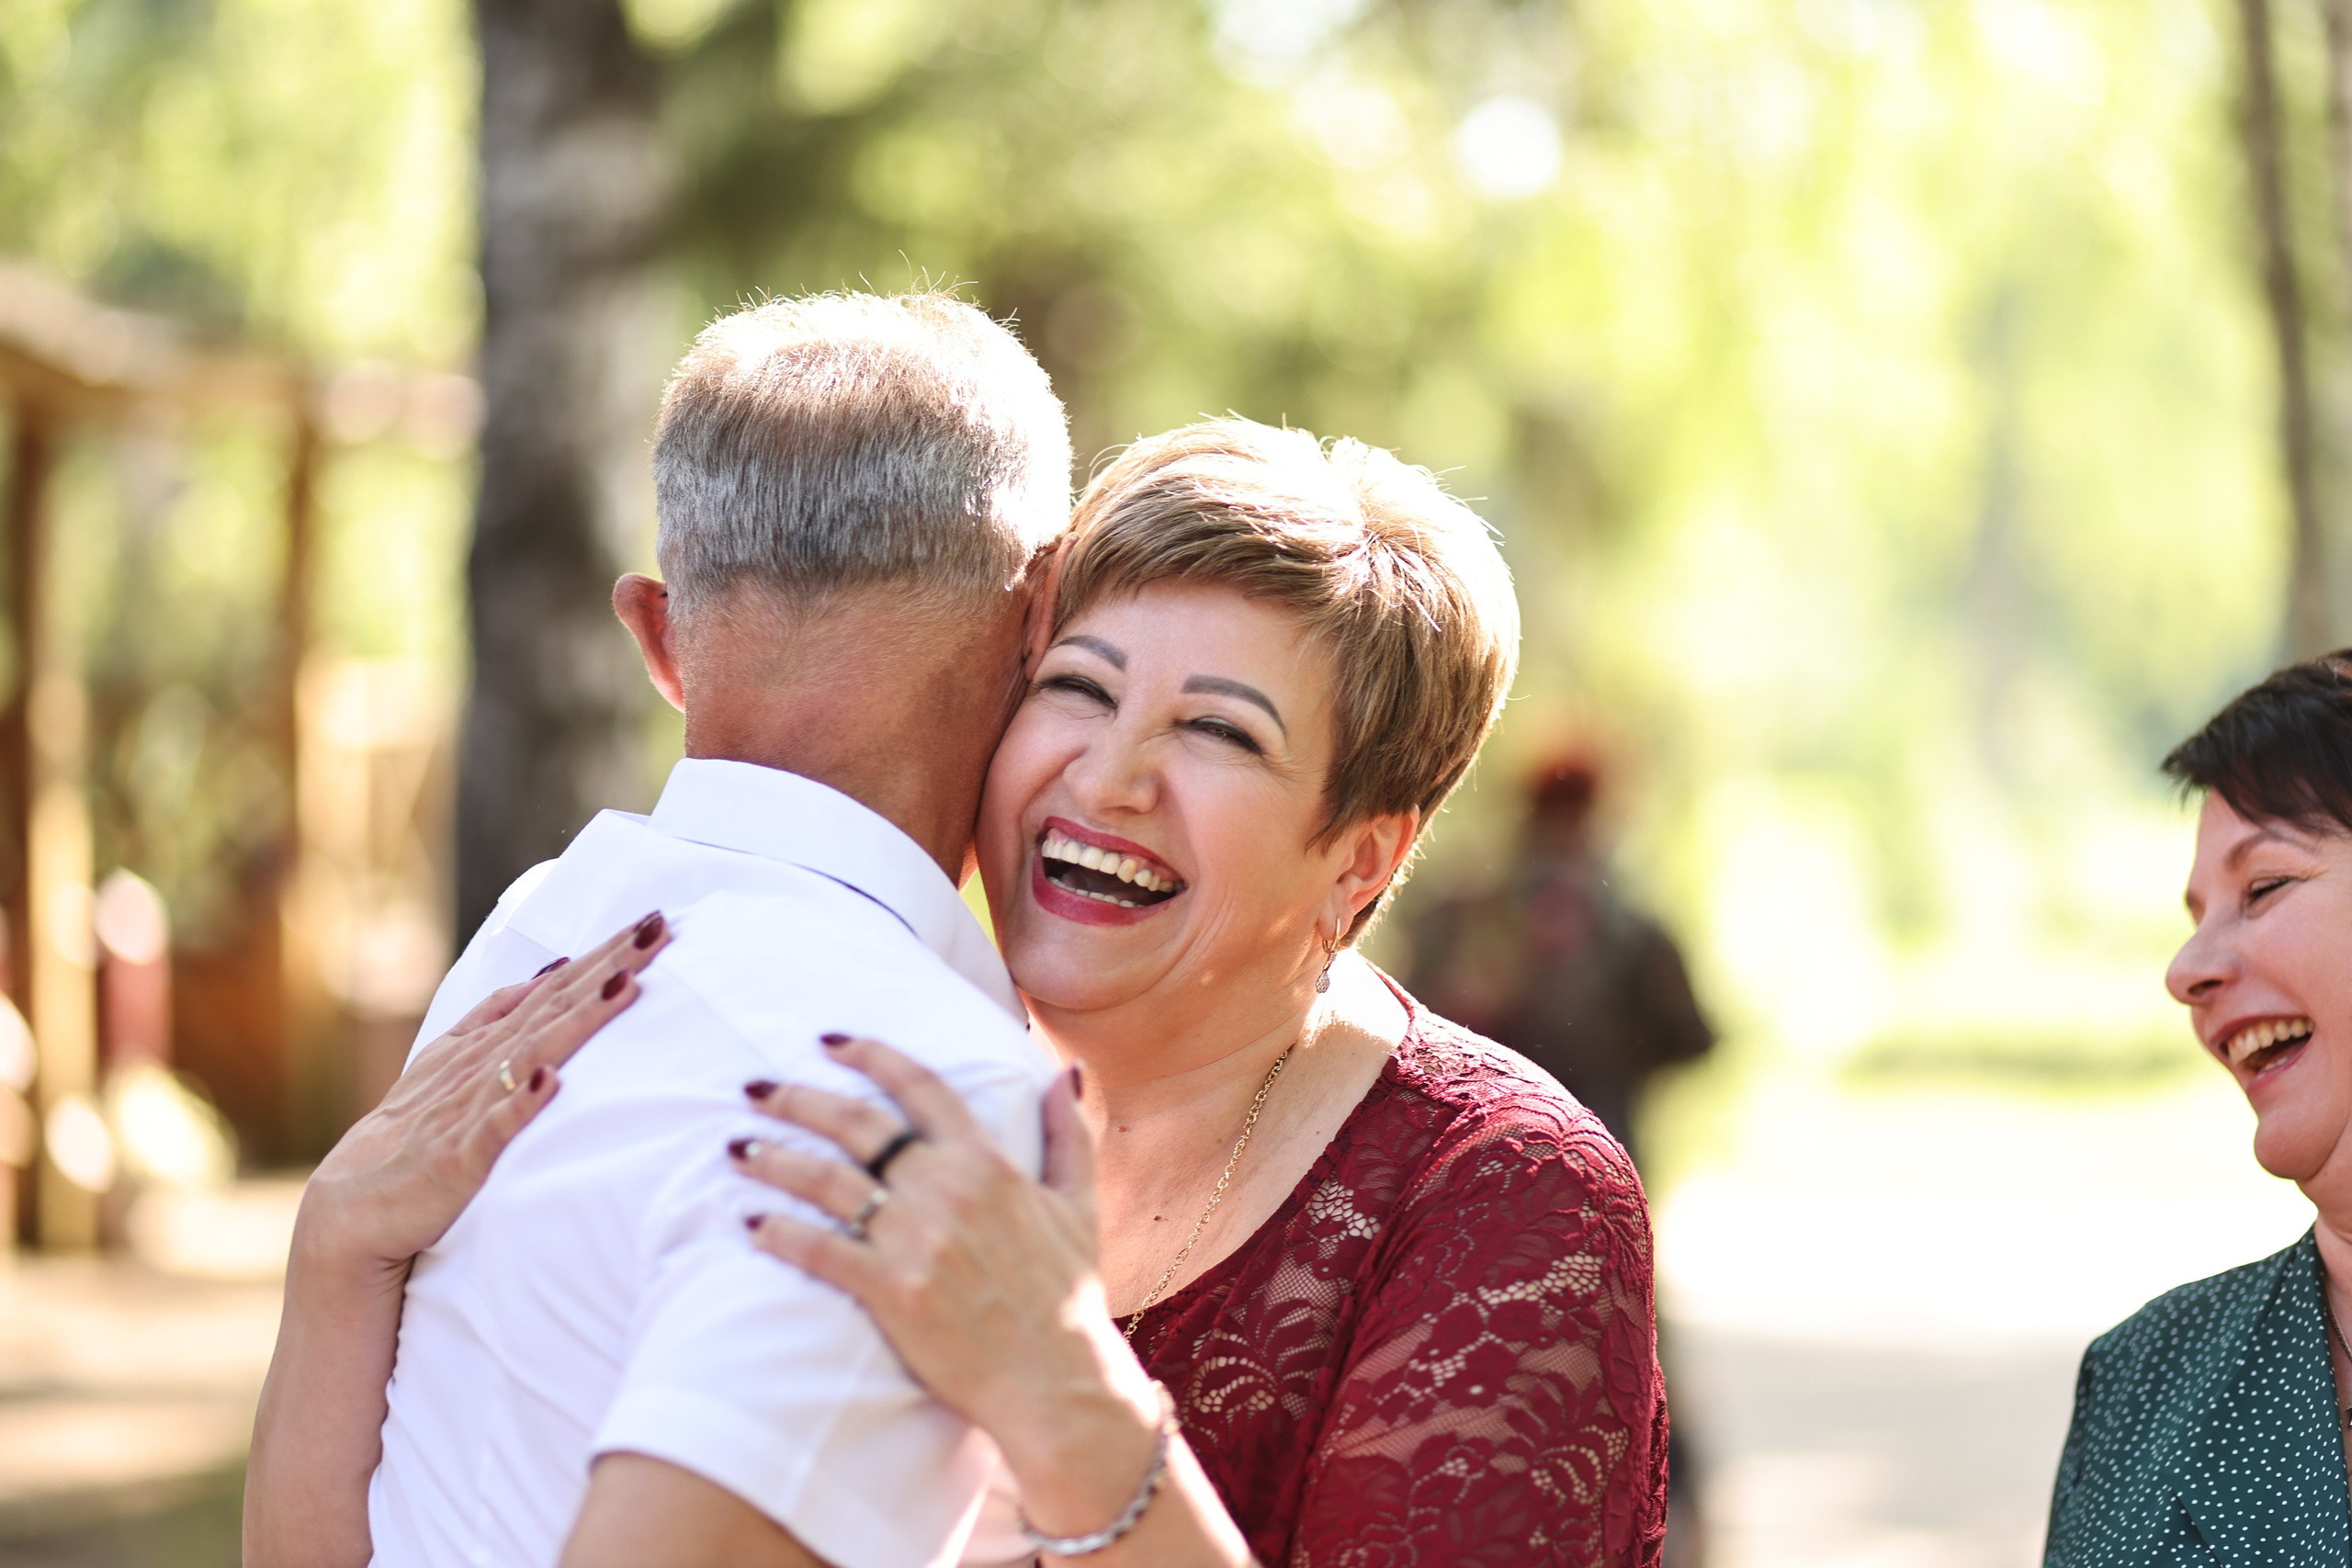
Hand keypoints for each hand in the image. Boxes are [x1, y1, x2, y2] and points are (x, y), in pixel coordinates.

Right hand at [296, 911, 672, 1279]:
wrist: (350, 1210)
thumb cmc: (413, 1136)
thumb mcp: (452, 1063)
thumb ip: (498, 1018)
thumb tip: (553, 971)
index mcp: (481, 1043)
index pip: (552, 989)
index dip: (601, 955)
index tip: (650, 922)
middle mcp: (478, 1065)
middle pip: (553, 1007)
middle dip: (607, 967)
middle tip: (656, 927)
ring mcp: (467, 1109)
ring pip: (533, 1054)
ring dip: (580, 1019)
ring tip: (624, 984)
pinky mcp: (457, 1160)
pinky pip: (493, 1129)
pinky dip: (521, 1104)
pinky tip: (552, 1080)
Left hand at [736, 1042, 1157, 1483]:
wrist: (1059, 1380)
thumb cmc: (1070, 1296)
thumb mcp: (1079, 1204)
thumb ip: (1067, 1134)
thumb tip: (1066, 1073)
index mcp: (987, 1161)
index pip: (920, 1086)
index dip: (870, 1055)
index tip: (827, 1041)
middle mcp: (947, 1188)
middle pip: (856, 1123)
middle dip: (797, 1099)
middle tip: (755, 1087)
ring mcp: (916, 1239)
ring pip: (826, 1180)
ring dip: (773, 1159)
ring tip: (737, 1147)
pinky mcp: (891, 1290)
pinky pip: (820, 1249)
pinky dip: (780, 1232)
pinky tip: (751, 1223)